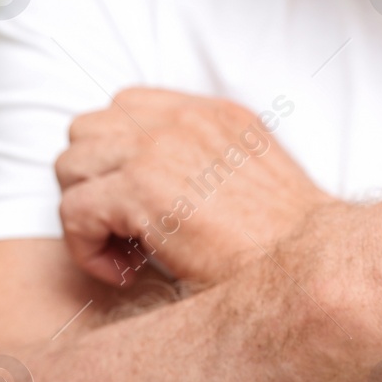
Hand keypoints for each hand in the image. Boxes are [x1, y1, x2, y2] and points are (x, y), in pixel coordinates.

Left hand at [56, 89, 328, 287]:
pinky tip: (123, 273)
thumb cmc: (287, 245)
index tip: (143, 208)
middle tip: (127, 232)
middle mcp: (183, 120)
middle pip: (88, 130)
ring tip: (124, 251)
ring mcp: (158, 150)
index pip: (128, 107)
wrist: (311, 270)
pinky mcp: (141, 190)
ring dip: (87, 212)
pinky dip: (87, 249)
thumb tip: (167, 178)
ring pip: (70, 166)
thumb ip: (211, 158)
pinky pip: (73, 211)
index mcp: (213, 114)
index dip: (120, 159)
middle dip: (95, 183)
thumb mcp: (255, 176)